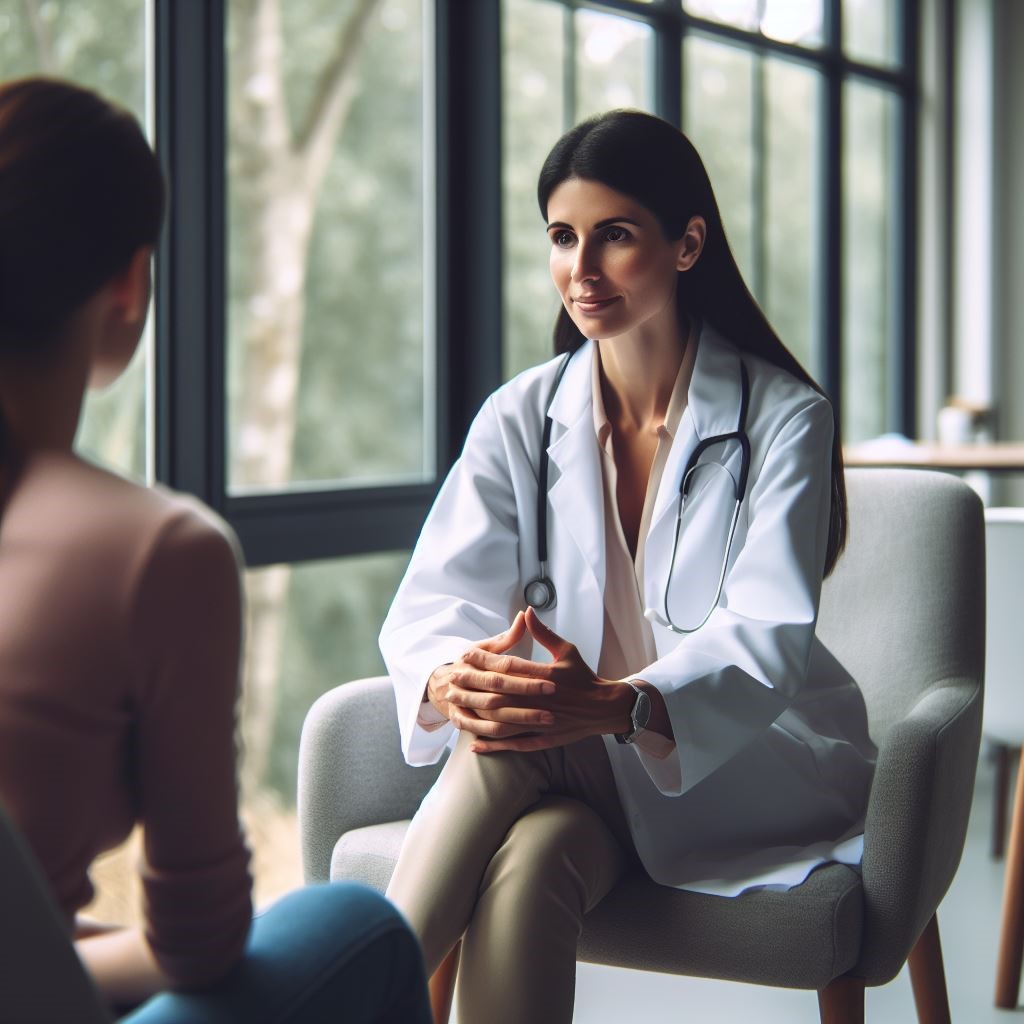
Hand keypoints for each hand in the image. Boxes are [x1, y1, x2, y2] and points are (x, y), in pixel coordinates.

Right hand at [426, 612, 555, 737]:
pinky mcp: (458, 718)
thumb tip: (525, 614)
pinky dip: (502, 733)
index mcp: (471, 658)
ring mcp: (458, 700)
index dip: (528, 671)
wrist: (441, 685)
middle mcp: (462, 678)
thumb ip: (508, 636)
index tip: (552, 678)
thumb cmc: (475, 665)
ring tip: (547, 719)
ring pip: (492, 711)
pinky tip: (525, 733)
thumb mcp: (487, 647)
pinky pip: (482, 729)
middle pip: (498, 687)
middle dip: (527, 692)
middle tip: (553, 695)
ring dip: (520, 717)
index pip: (503, 664)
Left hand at [458, 608, 633, 753]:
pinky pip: (514, 744)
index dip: (484, 660)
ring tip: (454, 714)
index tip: (464, 655)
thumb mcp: (566, 650)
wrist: (604, 707)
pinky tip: (476, 744)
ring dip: (477, 719)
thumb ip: (543, 633)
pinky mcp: (544, 739)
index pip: (507, 667)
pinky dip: (494, 745)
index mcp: (545, 676)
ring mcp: (541, 722)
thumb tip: (526, 612)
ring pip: (503, 723)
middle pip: (499, 696)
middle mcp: (541, 700)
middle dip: (472, 690)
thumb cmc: (583, 677)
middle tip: (449, 685)